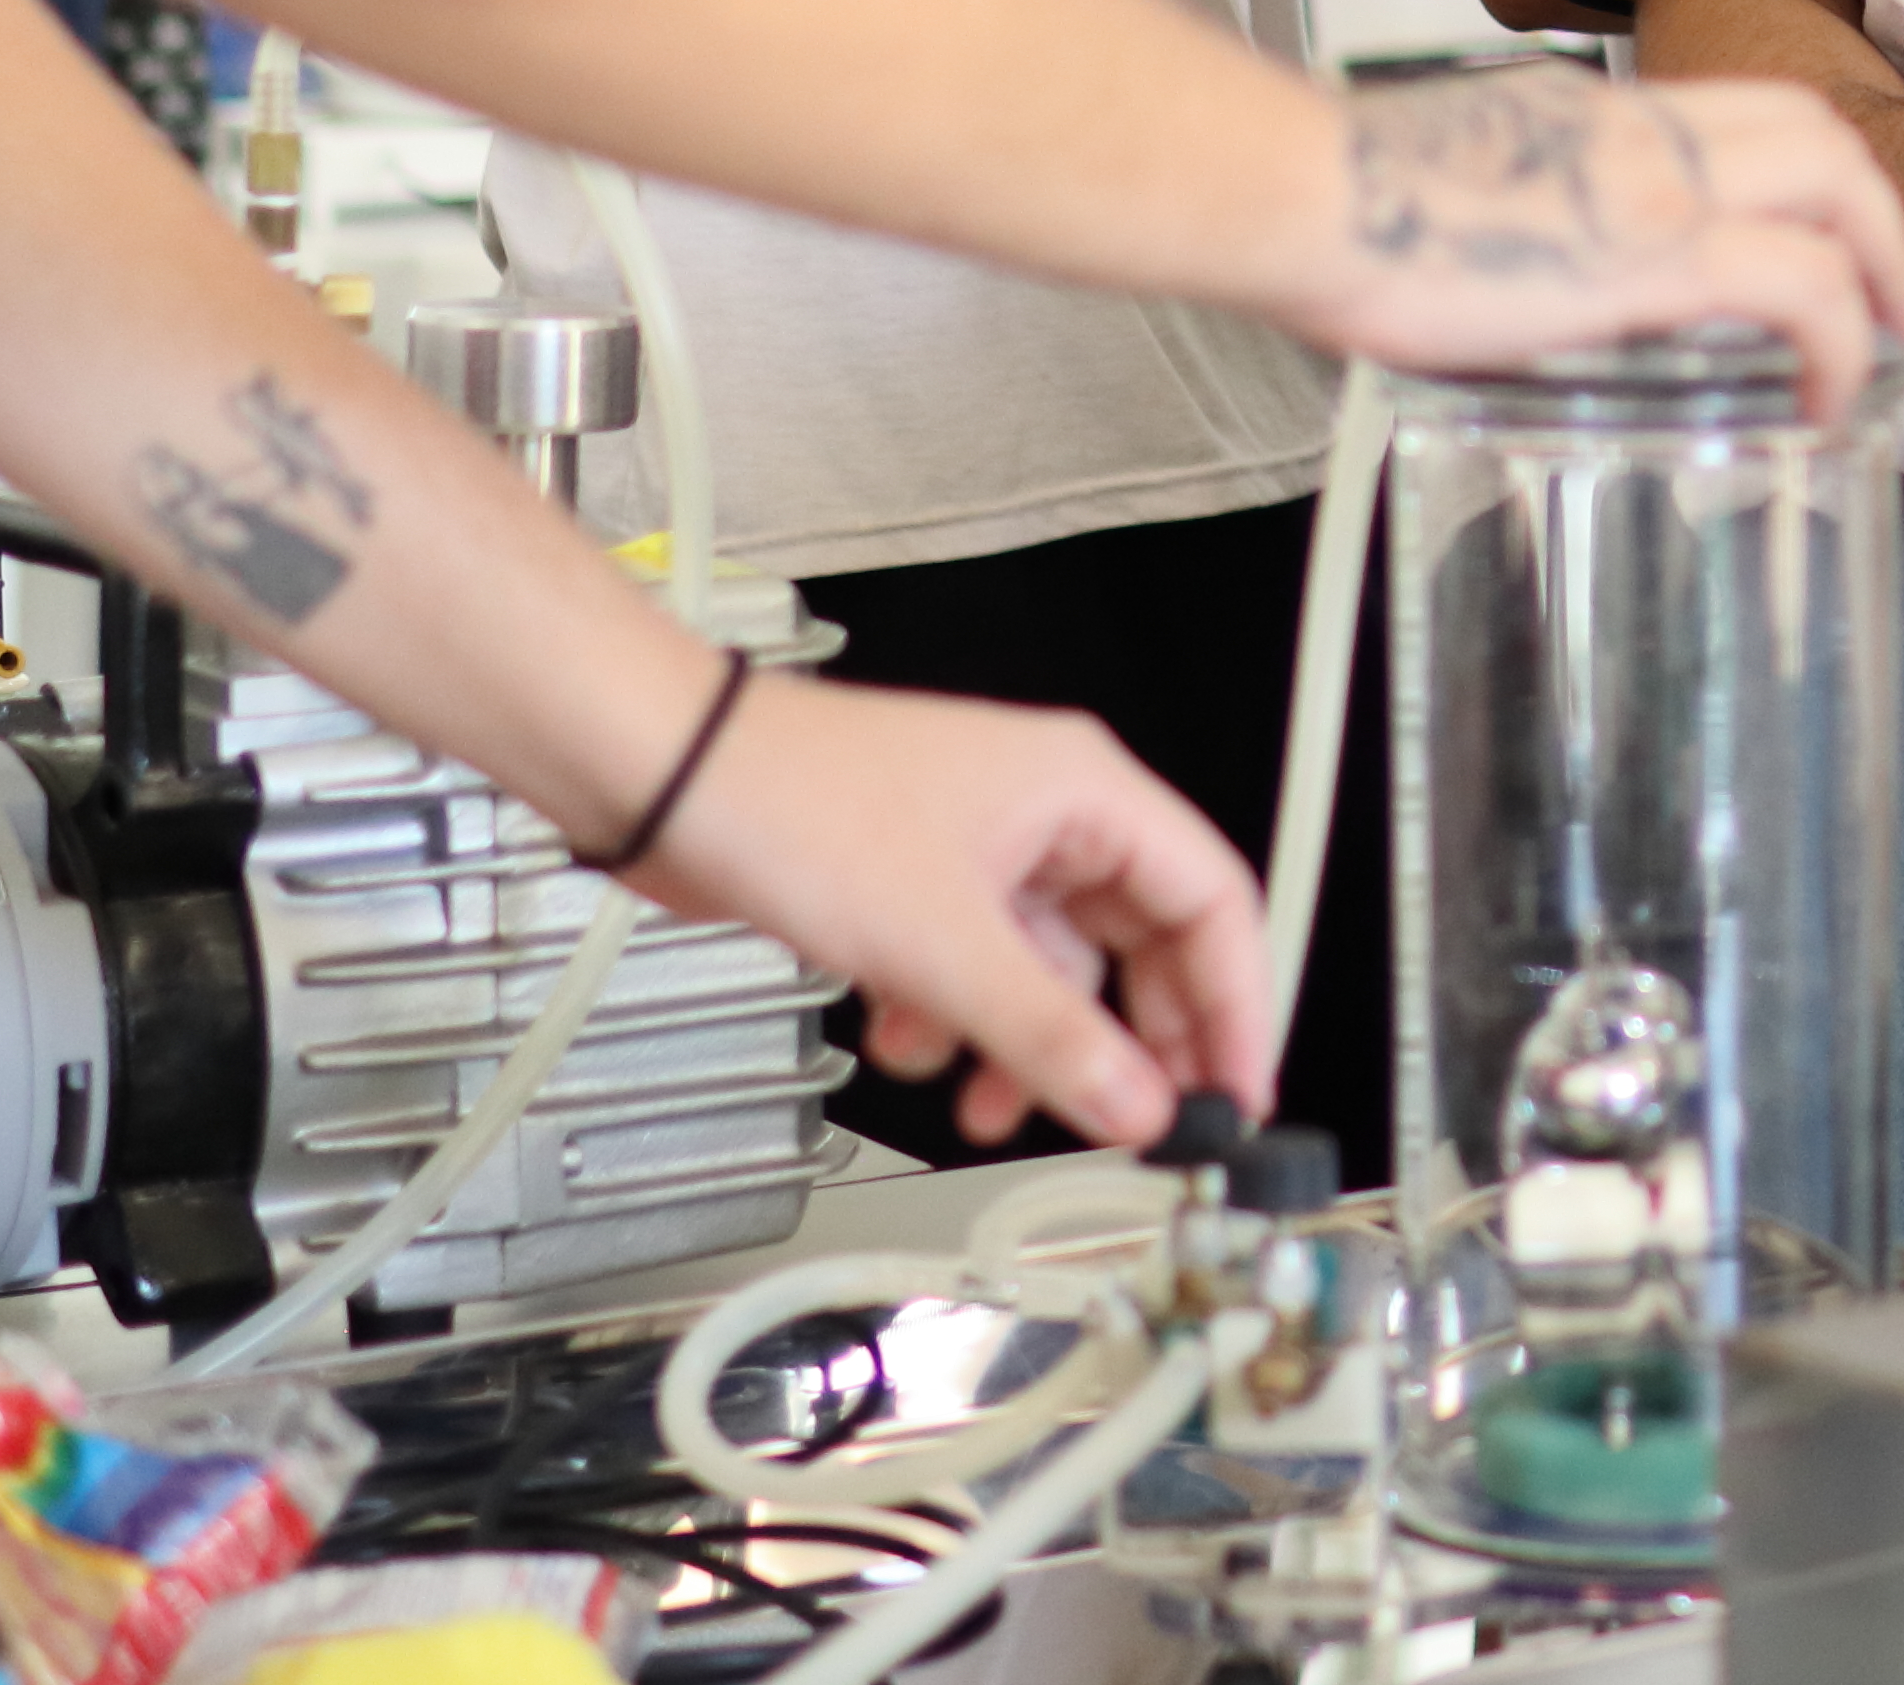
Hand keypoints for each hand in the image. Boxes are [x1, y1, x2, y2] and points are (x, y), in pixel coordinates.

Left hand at [626, 667, 1274, 1149]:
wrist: (668, 781)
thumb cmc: (793, 800)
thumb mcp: (943, 944)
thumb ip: (1050, 1036)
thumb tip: (1137, 1105)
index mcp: (1085, 791)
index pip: (1210, 901)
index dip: (1235, 1004)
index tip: (1235, 1091)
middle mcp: (1047, 815)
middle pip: (1138, 945)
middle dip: (1128, 1041)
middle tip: (1140, 1122)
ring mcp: (983, 851)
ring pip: (1051, 972)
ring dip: (1026, 1046)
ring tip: (993, 1104)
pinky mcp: (922, 887)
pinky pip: (980, 974)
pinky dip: (957, 1025)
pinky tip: (909, 1044)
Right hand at [1303, 59, 1903, 413]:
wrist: (1294, 190)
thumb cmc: (1326, 207)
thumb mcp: (1444, 196)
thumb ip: (1495, 227)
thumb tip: (1486, 287)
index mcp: (1590, 114)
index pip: (1736, 111)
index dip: (1806, 170)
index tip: (1823, 239)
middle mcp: (1641, 128)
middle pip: (1813, 129)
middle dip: (1874, 211)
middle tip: (1894, 295)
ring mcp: (1654, 182)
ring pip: (1834, 185)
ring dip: (1884, 265)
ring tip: (1890, 345)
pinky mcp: (1654, 252)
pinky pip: (1799, 284)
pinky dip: (1839, 338)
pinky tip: (1827, 399)